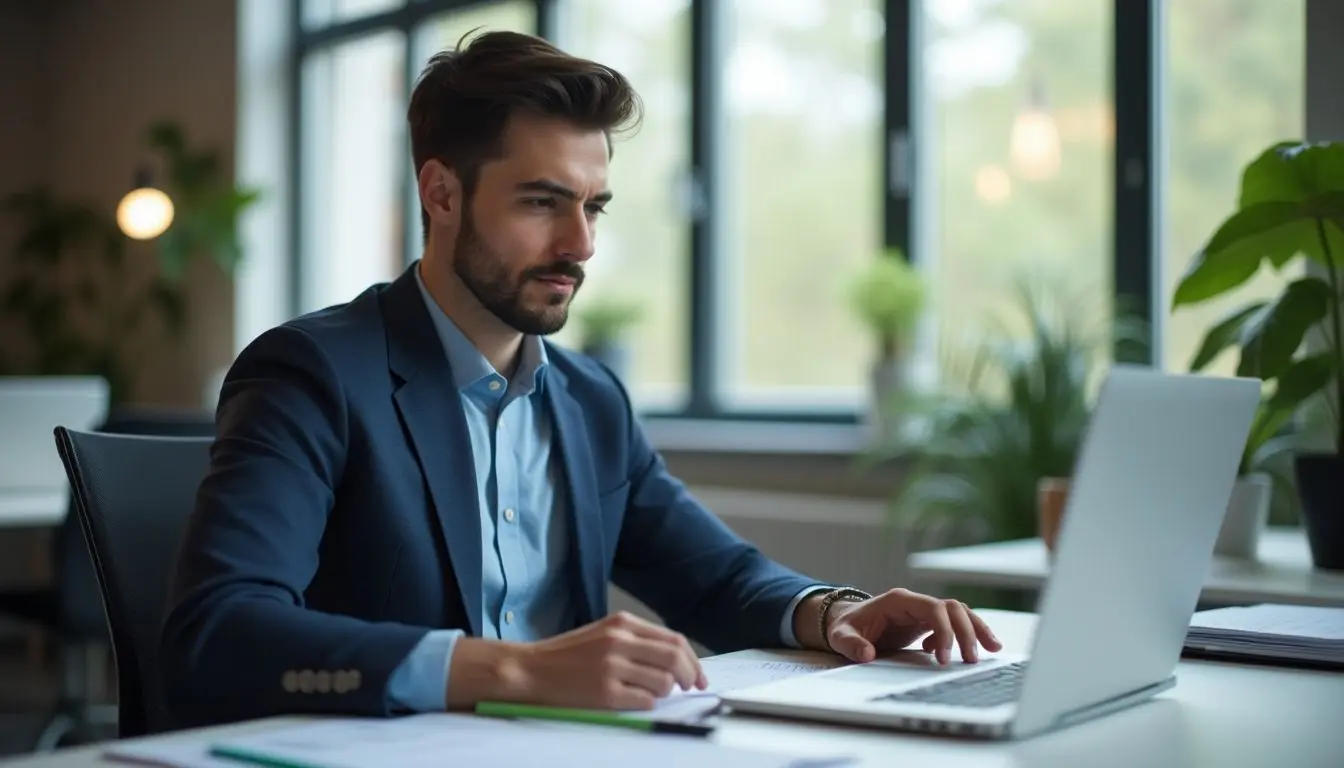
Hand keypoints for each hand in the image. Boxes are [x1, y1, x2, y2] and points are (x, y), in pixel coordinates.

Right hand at [510, 611, 706, 709]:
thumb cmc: (567, 655)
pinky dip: (647, 703)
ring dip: (664, 692)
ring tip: (647, 692)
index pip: (673, 639)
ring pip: (663, 682)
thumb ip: (637, 640)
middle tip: (690, 687)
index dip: (692, 660)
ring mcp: (612, 667)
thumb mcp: (604, 633)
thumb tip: (676, 661)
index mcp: (622, 623)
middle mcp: (619, 641)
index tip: (697, 676)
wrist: (530, 669)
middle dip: (690, 676)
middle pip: (674, 657)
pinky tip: (632, 700)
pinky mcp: (605, 693)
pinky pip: (645, 701)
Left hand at [824, 588, 1001, 665]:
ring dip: (976, 629)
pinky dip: (966, 635)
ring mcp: (923, 611)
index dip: (944, 631)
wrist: (847, 622)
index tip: (944, 659)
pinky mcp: (926, 621)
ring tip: (993, 649)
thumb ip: (852, 645)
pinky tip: (958, 656)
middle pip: (953, 609)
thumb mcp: (841, 637)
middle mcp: (915, 602)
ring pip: (959, 613)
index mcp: (899, 601)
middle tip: (971, 660)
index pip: (934, 609)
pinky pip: (954, 623)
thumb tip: (866, 655)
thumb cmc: (846, 627)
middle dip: (967, 632)